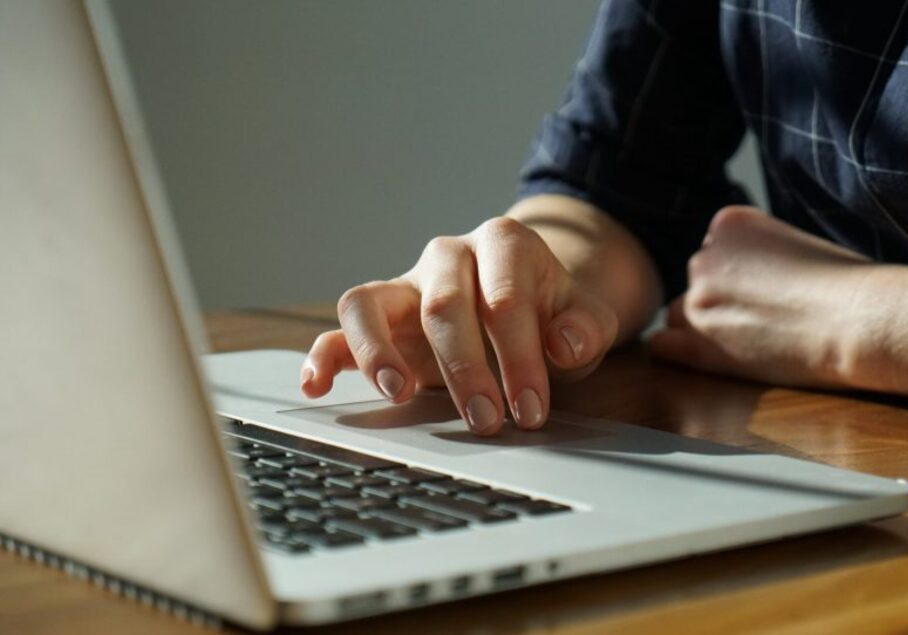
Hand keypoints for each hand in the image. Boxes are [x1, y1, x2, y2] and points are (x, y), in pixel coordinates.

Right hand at [301, 216, 617, 434]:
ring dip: (379, 351)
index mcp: (503, 244)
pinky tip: (316, 387)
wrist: (534, 300)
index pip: (504, 299)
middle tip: (486, 421)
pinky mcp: (379, 317)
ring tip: (399, 393)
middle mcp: (447, 255)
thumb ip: (585, 328)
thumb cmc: (555, 312)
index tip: (532, 409)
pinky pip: (340, 328)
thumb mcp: (586, 316)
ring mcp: (407, 284)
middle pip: (442, 305)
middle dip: (465, 369)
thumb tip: (564, 345)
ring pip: (370, 303)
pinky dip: (323, 355)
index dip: (519, 357)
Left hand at [648, 206, 902, 389]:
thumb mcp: (797, 244)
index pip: (715, 254)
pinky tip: (709, 360)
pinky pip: (661, 348)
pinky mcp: (698, 345)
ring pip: (682, 316)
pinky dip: (678, 354)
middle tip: (766, 319)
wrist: (861, 319)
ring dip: (707, 329)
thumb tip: (749, 283)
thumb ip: (759, 256)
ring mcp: (697, 300)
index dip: (741, 278)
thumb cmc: (850, 286)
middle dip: (723, 301)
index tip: (771, 290)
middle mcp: (703, 256)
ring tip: (752, 342)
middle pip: (698, 284)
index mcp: (728, 223)